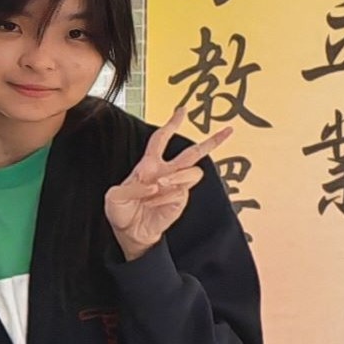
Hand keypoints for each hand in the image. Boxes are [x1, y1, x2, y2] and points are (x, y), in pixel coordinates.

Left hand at [103, 116, 228, 261]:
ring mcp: (176, 185)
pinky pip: (183, 190)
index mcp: (149, 165)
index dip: (171, 125)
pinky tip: (156, 200)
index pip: (161, 140)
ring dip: (177, 176)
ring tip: (160, 184)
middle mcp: (166, 172)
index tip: (182, 111)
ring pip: (193, 170)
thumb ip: (132, 186)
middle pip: (193, 152)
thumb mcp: (115, 196)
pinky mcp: (181, 199)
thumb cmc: (122, 211)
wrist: (130, 232)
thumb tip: (155, 183)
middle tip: (228, 130)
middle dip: (212, 141)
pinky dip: (169, 193)